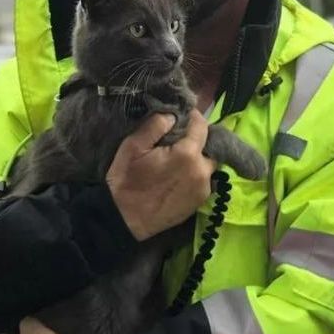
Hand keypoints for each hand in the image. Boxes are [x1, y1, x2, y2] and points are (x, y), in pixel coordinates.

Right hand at [107, 109, 214, 240]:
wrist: (124, 219)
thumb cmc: (126, 181)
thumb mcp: (133, 146)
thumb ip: (156, 125)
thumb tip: (173, 114)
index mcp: (187, 154)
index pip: (202, 125)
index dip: (193, 116)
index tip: (183, 114)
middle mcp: (202, 171)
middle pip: (209, 146)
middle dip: (197, 139)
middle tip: (178, 139)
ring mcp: (203, 189)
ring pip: (208, 164)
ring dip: (197, 157)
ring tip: (177, 158)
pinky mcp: (200, 202)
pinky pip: (203, 179)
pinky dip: (195, 173)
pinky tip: (178, 175)